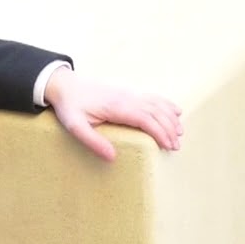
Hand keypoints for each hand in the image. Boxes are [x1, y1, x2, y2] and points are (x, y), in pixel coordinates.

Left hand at [44, 67, 182, 161]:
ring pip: (157, 103)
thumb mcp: (75, 126)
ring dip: (171, 117)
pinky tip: (176, 111)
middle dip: (169, 128)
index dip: (159, 132)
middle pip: (155, 111)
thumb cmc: (70, 107)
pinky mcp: (127, 92)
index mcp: (116, 106)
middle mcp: (126, 97)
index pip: (145, 118)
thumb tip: (113, 157)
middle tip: (176, 146)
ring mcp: (128, 93)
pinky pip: (151, 97)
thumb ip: (93, 142)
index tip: (168, 146)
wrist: (65, 85)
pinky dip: (166, 104)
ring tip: (179, 133)